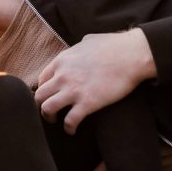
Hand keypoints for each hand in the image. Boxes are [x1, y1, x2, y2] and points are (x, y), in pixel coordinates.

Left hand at [35, 29, 155, 133]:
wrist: (132, 55)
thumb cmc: (114, 45)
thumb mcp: (88, 41)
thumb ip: (78, 48)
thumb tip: (79, 48)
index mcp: (62, 60)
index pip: (42, 79)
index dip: (44, 90)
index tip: (49, 96)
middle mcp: (63, 76)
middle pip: (39, 95)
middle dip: (41, 106)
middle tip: (50, 112)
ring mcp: (74, 90)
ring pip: (47, 109)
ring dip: (49, 117)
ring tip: (57, 121)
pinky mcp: (87, 103)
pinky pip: (70, 121)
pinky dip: (68, 128)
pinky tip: (72, 130)